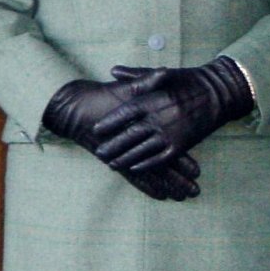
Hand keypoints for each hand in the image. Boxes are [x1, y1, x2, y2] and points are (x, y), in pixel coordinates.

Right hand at [43, 79, 199, 200]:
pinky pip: (134, 178)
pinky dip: (148, 187)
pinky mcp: (114, 160)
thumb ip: (146, 82)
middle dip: (178, 180)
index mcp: (137, 127)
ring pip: (149, 175)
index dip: (181, 160)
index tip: (197, 171)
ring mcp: (123, 154)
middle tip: (195, 192)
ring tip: (183, 197)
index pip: (163, 147)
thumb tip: (165, 72)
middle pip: (159, 167)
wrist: (72, 109)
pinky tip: (160, 196)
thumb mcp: (123, 88)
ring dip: (167, 186)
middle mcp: (131, 145)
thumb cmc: (99, 97)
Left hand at [92, 57, 254, 172]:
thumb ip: (136, 75)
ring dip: (125, 158)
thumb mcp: (162, 74)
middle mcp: (159, 118)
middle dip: (113, 145)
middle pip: (130, 135)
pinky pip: (160, 158)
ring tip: (111, 164)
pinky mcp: (181, 145)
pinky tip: (135, 168)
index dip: (110, 122)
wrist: (218, 93)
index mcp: (152, 99)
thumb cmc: (188, 81)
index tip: (96, 129)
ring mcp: (170, 134)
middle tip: (99, 152)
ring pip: (142, 150)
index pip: (125, 113)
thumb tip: (113, 70)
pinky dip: (146, 164)